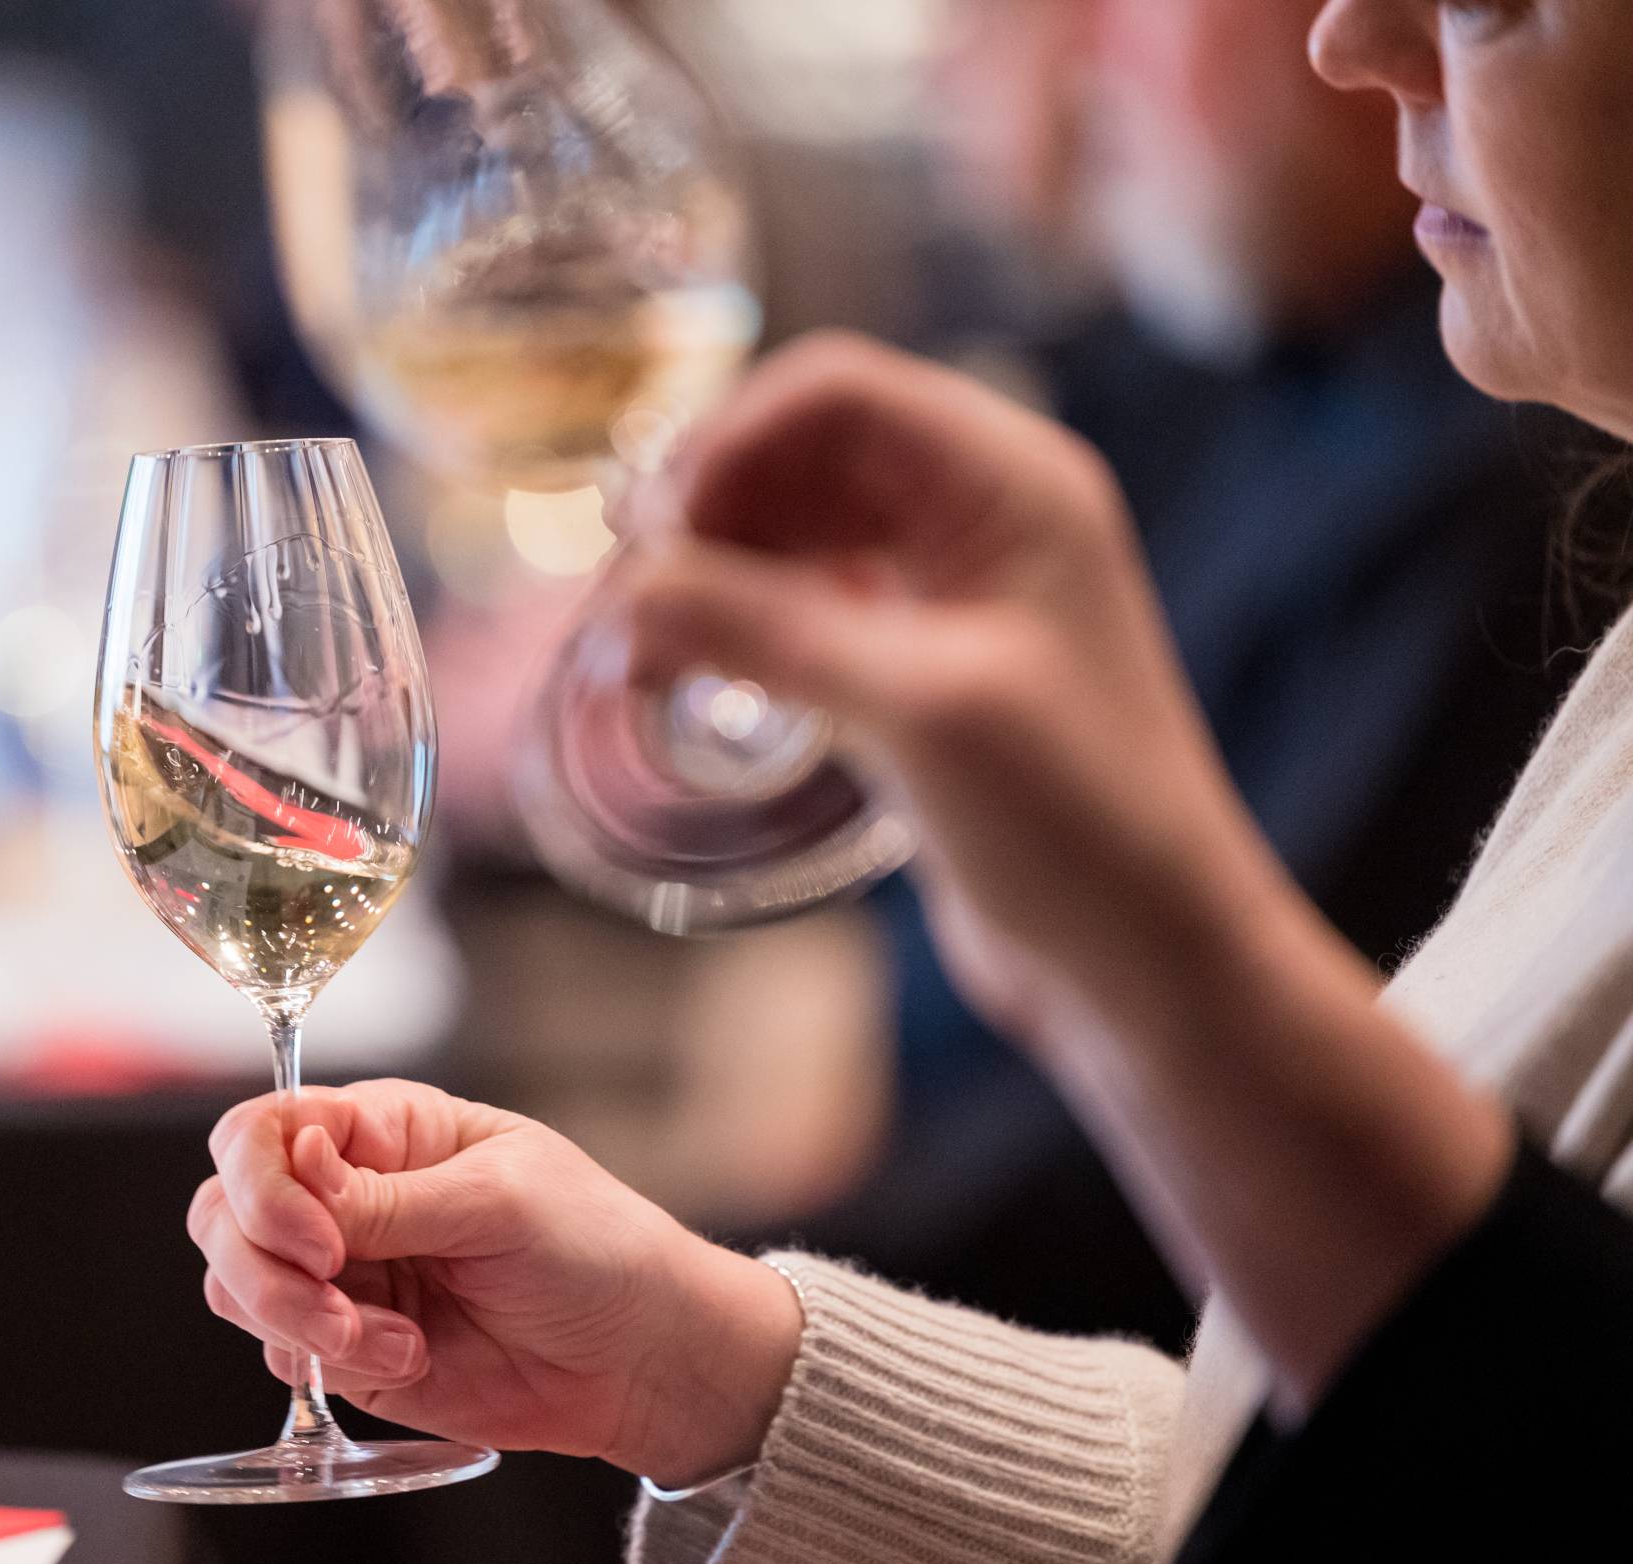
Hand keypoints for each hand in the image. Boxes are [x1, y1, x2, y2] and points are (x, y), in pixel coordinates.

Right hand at [190, 1079, 801, 1486]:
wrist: (643, 1361)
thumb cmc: (595, 1249)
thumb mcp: (499, 1202)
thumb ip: (387, 1198)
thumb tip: (296, 1166)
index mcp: (382, 1130)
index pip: (264, 1130)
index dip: (264, 1181)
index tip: (319, 1239)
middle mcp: (343, 1197)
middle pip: (226, 1209)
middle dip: (263, 1262)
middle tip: (336, 1292)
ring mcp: (341, 1275)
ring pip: (236, 1284)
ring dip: (293, 1317)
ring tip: (383, 1337)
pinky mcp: (349, 1347)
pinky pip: (282, 1352)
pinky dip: (328, 1363)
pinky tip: (412, 1356)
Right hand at [619, 334, 1510, 1406]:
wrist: (1149, 962)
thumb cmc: (1079, 825)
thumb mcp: (919, 709)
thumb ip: (768, 631)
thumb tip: (626, 589)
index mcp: (1012, 483)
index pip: (834, 393)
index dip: (727, 443)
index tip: (648, 534)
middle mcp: (980, 517)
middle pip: (799, 453)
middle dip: (701, 511)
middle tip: (621, 601)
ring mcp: (947, 593)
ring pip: (789, 533)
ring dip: (705, 574)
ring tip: (636, 653)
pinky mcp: (915, 670)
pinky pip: (800, 608)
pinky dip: (733, 629)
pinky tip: (681, 678)